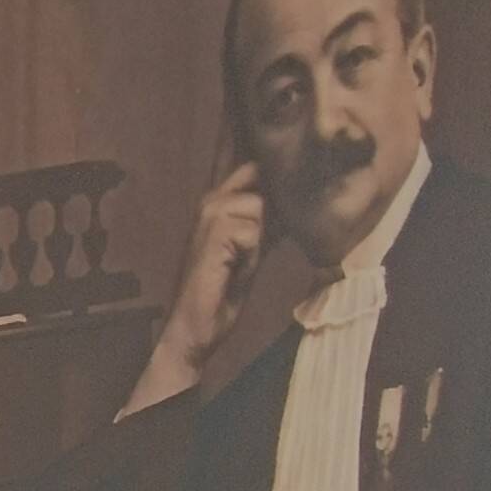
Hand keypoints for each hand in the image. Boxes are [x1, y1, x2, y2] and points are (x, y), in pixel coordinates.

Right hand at [120, 165, 265, 409]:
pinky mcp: (214, 231)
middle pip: (261, 180)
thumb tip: (295, 202)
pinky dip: (252, 255)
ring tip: (241, 262)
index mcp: (218, 201)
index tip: (288, 170)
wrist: (195, 325)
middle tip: (254, 246)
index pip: (251, 165)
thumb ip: (266, 223)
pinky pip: (254, 231)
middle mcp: (211, 200)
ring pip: (259, 207)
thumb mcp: (251, 249)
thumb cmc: (222, 290)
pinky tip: (234, 270)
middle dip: (270, 211)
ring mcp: (210, 213)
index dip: (270, 169)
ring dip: (259, 239)